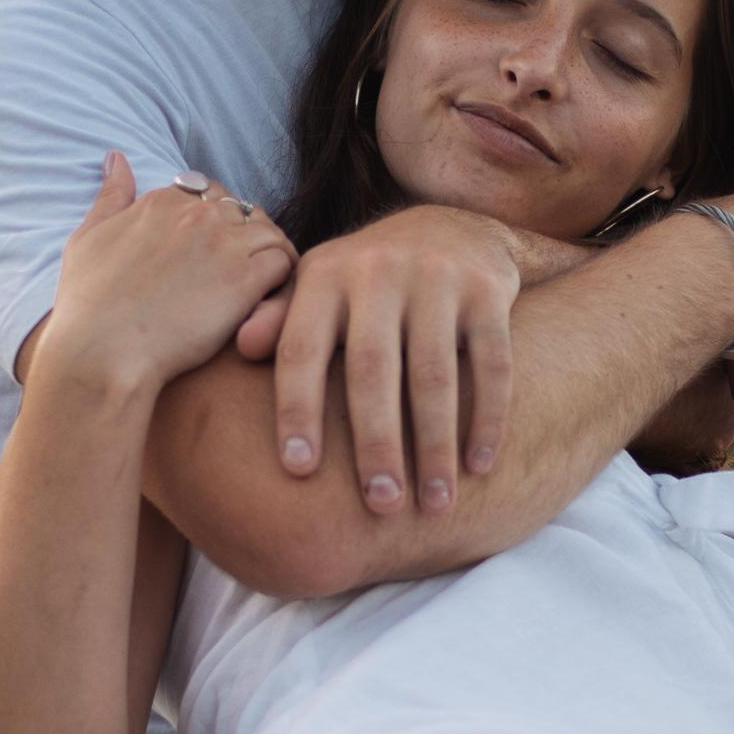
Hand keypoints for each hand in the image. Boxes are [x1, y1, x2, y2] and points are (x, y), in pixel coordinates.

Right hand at [33, 155, 296, 398]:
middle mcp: (195, 214)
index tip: (212, 250)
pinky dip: (282, 279)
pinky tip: (269, 301)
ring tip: (263, 284)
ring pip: (270, 232)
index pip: (206, 192)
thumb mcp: (87, 239)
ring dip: (270, 254)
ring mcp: (222, 244)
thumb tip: (116, 158)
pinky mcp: (244, 279)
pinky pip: (283, 262)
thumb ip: (110, 196)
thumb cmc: (88, 305)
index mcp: (161, 202)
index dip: (214, 220)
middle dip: (246, 233)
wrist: (101, 351)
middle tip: (243, 268)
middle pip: (242, 209)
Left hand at [233, 204, 519, 514]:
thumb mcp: (318, 287)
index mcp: (325, 276)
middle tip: (379, 505)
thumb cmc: (368, 279)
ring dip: (435, 446)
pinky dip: (488, 418)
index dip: (296, 409)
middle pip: (372, 370)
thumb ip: (280, 318)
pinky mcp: (487, 293)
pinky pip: (492, 364)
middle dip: (376, 443)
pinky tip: (480, 466)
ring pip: (434, 375)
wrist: (454, 228)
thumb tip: (241, 350)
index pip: (301, 349)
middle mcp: (378, 273)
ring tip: (435, 505)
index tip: (297, 470)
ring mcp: (437, 280)